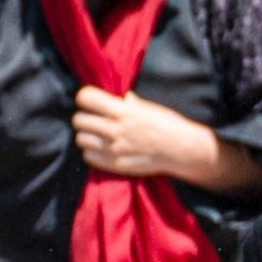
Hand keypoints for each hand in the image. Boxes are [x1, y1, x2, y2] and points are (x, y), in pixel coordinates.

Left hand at [71, 85, 215, 183]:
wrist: (182, 151)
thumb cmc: (168, 125)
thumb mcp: (148, 107)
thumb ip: (130, 103)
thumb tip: (121, 97)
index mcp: (123, 111)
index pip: (85, 98)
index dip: (85, 98)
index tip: (91, 102)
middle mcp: (115, 129)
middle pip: (78, 120)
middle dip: (85, 118)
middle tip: (94, 121)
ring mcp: (113, 149)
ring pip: (80, 139)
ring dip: (87, 136)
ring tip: (98, 136)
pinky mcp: (114, 164)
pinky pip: (88, 156)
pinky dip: (92, 152)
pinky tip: (102, 149)